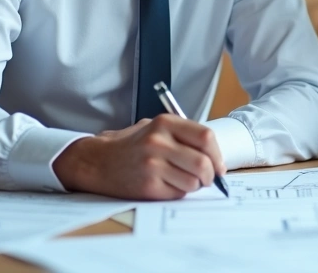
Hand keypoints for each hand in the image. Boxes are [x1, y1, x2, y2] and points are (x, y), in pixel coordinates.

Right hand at [53, 115, 225, 199]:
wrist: (97, 161)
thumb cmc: (131, 145)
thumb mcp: (155, 128)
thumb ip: (182, 135)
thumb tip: (214, 154)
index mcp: (164, 123)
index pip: (205, 137)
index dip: (217, 154)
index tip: (219, 165)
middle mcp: (158, 143)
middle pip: (203, 163)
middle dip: (211, 175)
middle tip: (209, 178)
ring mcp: (152, 165)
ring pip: (193, 182)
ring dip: (195, 185)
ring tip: (184, 180)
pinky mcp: (147, 186)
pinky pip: (178, 193)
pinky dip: (179, 192)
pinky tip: (167, 185)